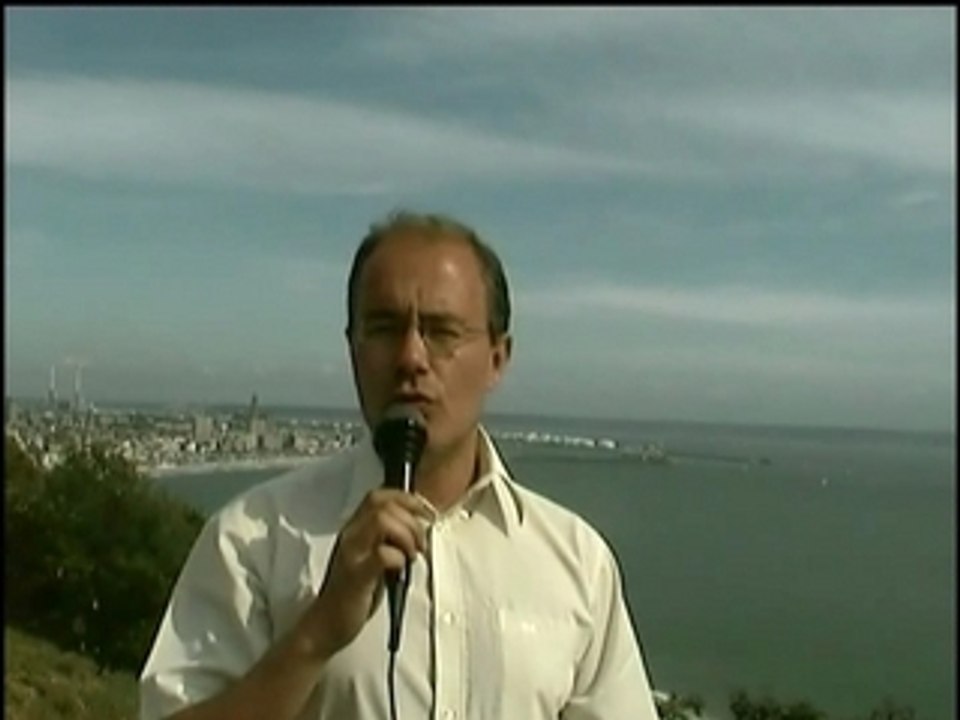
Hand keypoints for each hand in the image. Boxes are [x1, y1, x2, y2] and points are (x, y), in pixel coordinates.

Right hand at [300, 489, 431, 657]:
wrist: (325, 626)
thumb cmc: (353, 594)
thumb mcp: (371, 558)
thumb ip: (388, 540)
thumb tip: (419, 529)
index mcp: (354, 529)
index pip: (379, 496)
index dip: (407, 499)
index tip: (426, 515)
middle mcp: (350, 535)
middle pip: (384, 505)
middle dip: (412, 520)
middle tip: (420, 545)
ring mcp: (351, 554)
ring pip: (383, 521)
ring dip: (407, 536)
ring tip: (411, 556)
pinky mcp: (355, 576)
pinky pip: (382, 554)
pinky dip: (398, 558)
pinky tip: (399, 569)